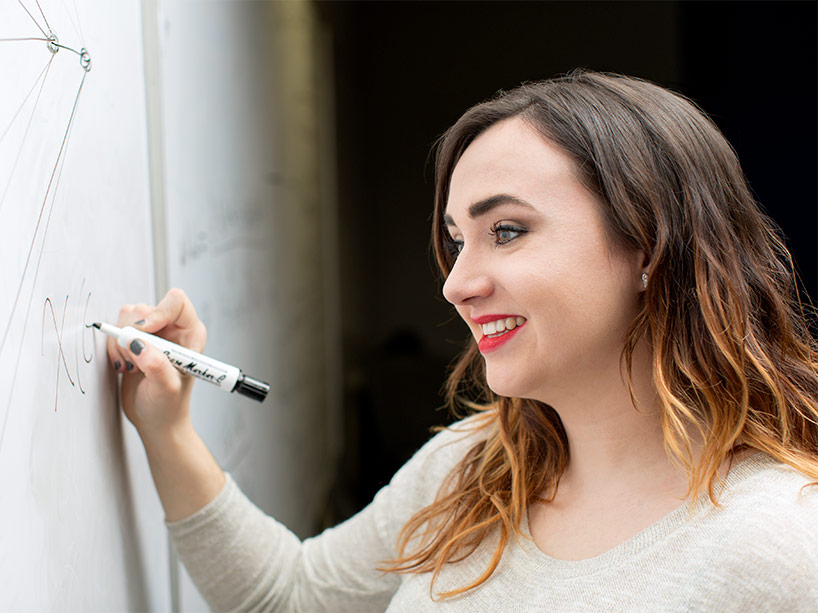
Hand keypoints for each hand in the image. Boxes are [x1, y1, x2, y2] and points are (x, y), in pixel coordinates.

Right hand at [107, 288, 206, 436]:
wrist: (155, 420)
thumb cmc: (169, 406)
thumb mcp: (166, 388)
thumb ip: (156, 365)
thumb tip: (139, 344)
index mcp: (191, 333)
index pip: (176, 301)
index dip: (157, 313)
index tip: (143, 332)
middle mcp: (173, 328)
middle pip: (144, 309)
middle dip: (134, 335)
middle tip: (137, 362)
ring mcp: (153, 333)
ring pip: (127, 317)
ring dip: (122, 343)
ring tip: (133, 366)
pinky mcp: (134, 340)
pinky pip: (115, 329)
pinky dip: (114, 348)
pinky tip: (125, 366)